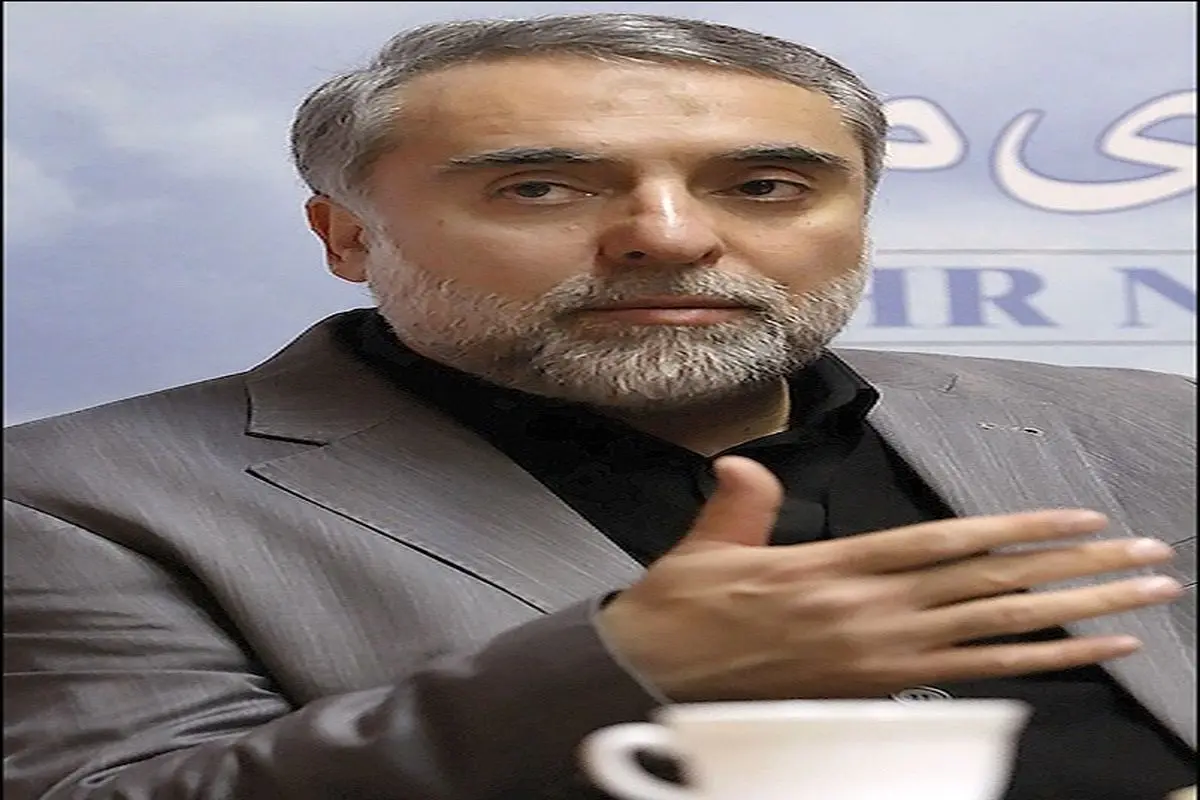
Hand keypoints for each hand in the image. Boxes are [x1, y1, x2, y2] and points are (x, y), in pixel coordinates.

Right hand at [598, 456, 1181, 700]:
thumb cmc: (682, 615)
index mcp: (838, 570)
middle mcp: (873, 613)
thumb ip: (740, 504)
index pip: (946, 546)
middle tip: (1151, 559)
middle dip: (1080, 573)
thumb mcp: (705, 550)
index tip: (1081, 522)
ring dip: (1079, 616)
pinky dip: (1038, 667)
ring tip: (1143, 601)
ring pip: (999, 632)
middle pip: (994, 588)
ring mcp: (883, 658)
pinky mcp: (880, 692)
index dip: (1020, 533)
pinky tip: (1086, 655)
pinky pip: (975, 680)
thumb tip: (744, 465)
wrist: (654, 682)